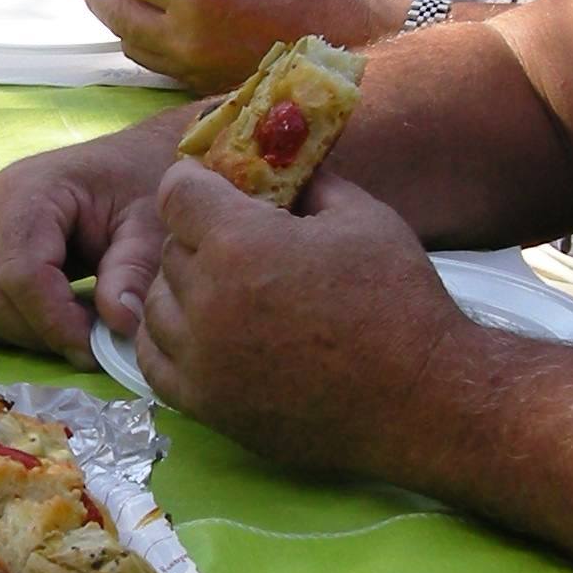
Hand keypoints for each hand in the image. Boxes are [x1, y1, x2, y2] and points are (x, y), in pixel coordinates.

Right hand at [0, 113, 189, 363]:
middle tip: (89, 342)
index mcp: (29, 190)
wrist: (122, 163)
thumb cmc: (136, 184)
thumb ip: (134, 270)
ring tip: (69, 329)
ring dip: (16, 334)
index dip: (55, 322)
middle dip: (38, 332)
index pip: (22, 273)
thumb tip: (118, 322)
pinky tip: (42, 322)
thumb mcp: (150, 223)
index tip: (95, 348)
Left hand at [77, 0, 391, 92]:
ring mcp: (191, 68)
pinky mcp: (201, 86)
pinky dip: (140, 43)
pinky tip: (142, 28)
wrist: (343, 47)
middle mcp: (185, 37)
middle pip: (120, 17)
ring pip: (134, 46)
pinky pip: (156, 64)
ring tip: (107, 1)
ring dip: (115, 22)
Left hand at [137, 163, 475, 472]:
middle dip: (198, 238)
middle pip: (169, 249)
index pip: (176, 193)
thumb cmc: (399, 303)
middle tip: (239, 246)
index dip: (195, 184)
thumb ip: (312, 184)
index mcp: (240, 245)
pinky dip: (166, 341)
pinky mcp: (207, 405)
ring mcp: (201, 359)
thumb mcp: (364, 217)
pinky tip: (198, 333)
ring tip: (223, 291)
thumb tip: (284, 167)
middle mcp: (206, 301)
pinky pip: (153, 362)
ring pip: (155, 305)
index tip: (215, 191)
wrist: (420, 401)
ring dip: (180, 290)